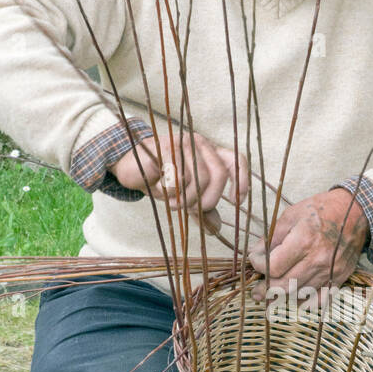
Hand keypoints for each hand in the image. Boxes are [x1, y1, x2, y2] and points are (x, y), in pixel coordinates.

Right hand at [110, 129, 248, 212]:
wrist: (131, 166)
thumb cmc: (161, 179)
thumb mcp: (184, 196)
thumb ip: (200, 208)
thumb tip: (216, 228)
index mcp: (210, 153)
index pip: (236, 161)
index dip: (241, 181)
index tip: (236, 201)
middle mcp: (200, 144)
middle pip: (219, 174)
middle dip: (207, 199)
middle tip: (191, 210)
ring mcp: (184, 143)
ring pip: (199, 178)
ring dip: (186, 199)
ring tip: (173, 203)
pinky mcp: (167, 148)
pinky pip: (179, 177)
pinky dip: (172, 192)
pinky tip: (163, 192)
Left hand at [247, 188, 368, 297]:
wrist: (356, 212)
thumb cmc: (321, 210)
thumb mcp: (292, 214)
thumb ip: (272, 236)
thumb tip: (256, 253)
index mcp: (304, 241)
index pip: (273, 266)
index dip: (258, 266)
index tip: (255, 260)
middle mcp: (318, 260)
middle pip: (284, 285)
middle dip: (265, 290)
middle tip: (255, 291)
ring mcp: (330, 271)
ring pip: (299, 294)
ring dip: (282, 296)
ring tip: (270, 294)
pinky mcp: (339, 278)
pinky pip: (319, 300)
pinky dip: (305, 302)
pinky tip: (295, 298)